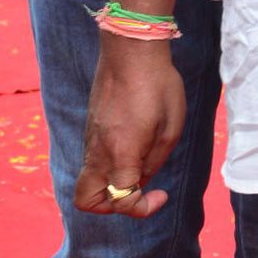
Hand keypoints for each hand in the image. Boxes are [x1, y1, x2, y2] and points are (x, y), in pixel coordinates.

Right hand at [74, 39, 186, 219]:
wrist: (131, 49)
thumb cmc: (157, 84)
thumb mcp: (171, 126)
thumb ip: (155, 160)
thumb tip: (142, 178)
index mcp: (121, 153)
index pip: (121, 201)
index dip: (143, 208)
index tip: (161, 193)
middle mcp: (98, 150)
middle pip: (86, 200)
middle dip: (110, 207)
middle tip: (136, 189)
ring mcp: (90, 137)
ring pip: (88, 178)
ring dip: (111, 183)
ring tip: (140, 161)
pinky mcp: (90, 125)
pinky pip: (93, 157)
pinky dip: (109, 163)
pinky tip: (134, 141)